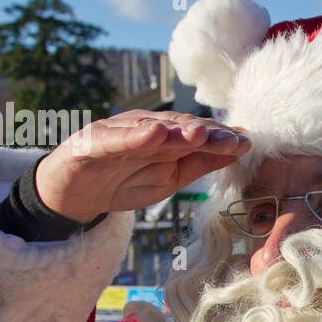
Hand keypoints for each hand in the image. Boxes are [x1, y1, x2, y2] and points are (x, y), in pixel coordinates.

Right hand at [35, 110, 250, 222]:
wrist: (73, 193)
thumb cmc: (124, 181)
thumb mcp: (169, 178)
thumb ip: (199, 163)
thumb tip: (237, 150)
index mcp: (165, 137)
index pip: (197, 135)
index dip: (222, 138)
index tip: (248, 143)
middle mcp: (144, 128)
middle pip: (179, 128)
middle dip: (207, 132)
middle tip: (233, 138)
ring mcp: (118, 133)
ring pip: (150, 129)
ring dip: (176, 129)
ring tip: (199, 132)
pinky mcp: (91, 143)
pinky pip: (115, 139)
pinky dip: (133, 136)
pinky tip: (151, 133)